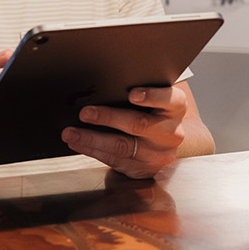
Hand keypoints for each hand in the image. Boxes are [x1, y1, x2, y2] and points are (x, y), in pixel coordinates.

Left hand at [60, 83, 194, 178]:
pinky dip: (94, 152)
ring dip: (93, 139)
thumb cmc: (154, 111)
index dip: (152, 96)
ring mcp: (158, 154)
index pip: (170, 99)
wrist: (165, 141)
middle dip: (108, 118)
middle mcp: (171, 132)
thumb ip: (139, 87)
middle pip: (139, 124)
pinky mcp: (144, 169)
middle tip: (85, 113)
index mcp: (176, 108)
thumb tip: (103, 80)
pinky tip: (79, 143)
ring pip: (123, 147)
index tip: (132, 94)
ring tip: (71, 133)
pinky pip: (116, 161)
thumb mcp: (154, 96)